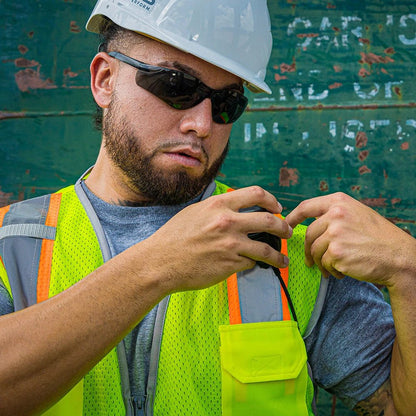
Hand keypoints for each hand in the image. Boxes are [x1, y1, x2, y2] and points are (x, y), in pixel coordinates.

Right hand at [136, 186, 291, 292]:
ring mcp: (230, 244)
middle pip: (269, 221)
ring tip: (282, 260)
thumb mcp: (195, 211)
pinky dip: (254, 264)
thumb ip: (218, 207)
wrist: (160, 261)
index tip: (277, 208)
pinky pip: (250, 263)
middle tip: (286, 232)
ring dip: (279, 255)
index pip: (256, 194)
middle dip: (283, 227)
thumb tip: (237, 208)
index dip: (272, 200)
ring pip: (266, 248)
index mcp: (219, 204)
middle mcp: (227, 222)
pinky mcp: (229, 264)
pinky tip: (255, 266)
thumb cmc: (174, 236)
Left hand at [285, 192, 415, 286]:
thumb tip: (309, 224)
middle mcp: (335, 214)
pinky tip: (343, 270)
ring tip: (332, 267)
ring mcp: (335, 233)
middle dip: (307, 250)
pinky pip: (324, 263)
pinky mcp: (336, 252)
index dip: (292, 217)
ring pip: (314, 250)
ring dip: (320, 262)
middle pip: (308, 233)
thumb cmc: (378, 237)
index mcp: (339, 202)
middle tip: (311, 261)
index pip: (306, 206)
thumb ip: (333, 215)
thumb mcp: (356, 214)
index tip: (285, 225)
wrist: (399, 257)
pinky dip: (331, 270)